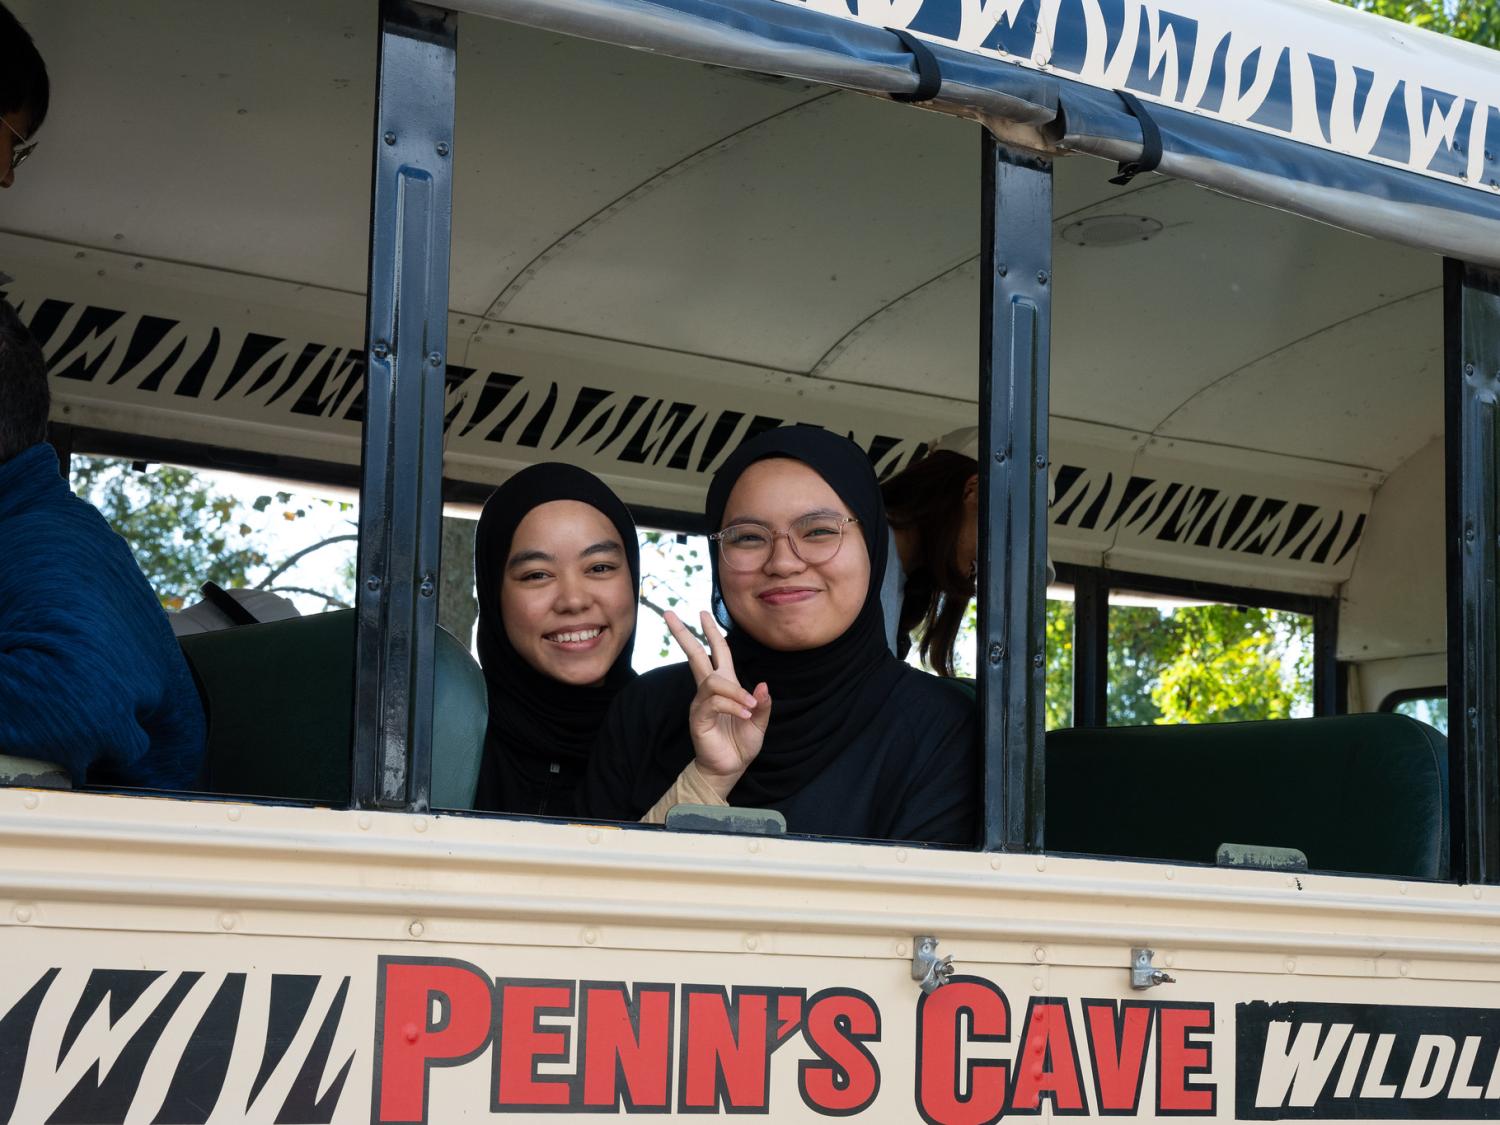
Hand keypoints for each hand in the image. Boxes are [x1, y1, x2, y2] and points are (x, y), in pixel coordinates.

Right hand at [664, 610, 771, 799]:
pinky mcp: (698, 718)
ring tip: (751, 706)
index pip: (716, 652)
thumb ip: (763, 704)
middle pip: (694, 655)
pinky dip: (733, 705)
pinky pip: (715, 702)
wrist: (730, 768)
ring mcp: (701, 703)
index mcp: (725, 685)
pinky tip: (745, 713)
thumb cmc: (741, 744)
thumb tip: (763, 684)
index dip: (711, 632)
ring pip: (713, 681)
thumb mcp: (760, 721)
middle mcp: (709, 690)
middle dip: (683, 633)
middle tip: (668, 613)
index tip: (702, 613)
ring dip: (735, 692)